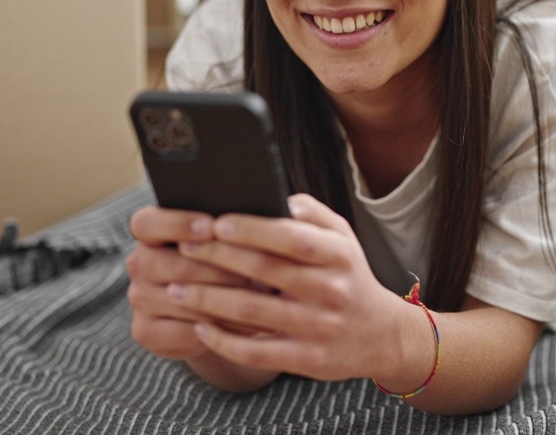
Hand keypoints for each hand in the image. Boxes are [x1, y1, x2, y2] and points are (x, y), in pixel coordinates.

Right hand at [126, 206, 257, 360]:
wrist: (214, 316)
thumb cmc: (227, 264)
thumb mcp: (225, 242)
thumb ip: (228, 231)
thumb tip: (249, 226)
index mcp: (150, 233)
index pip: (147, 223)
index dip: (177, 224)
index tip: (211, 227)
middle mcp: (139, 264)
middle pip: (172, 265)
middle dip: (218, 269)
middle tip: (256, 272)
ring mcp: (139, 299)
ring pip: (183, 299)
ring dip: (225, 299)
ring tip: (261, 297)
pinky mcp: (145, 332)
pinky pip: (184, 331)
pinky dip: (219, 328)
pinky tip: (247, 323)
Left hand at [168, 194, 426, 385]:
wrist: (380, 334)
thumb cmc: (348, 276)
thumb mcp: (342, 238)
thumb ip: (310, 213)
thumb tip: (271, 196)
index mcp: (337, 254)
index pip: (290, 237)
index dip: (250, 229)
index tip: (214, 222)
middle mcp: (330, 289)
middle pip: (264, 271)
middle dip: (217, 258)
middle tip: (182, 248)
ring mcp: (318, 327)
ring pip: (252, 312)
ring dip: (207, 300)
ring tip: (175, 289)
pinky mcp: (307, 359)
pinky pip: (257, 352)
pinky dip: (223, 341)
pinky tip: (200, 327)